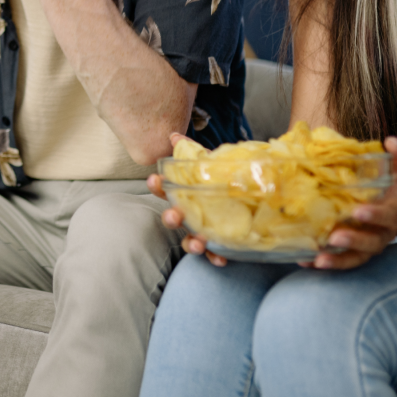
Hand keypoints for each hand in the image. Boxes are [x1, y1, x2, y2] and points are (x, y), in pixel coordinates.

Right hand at [147, 133, 228, 265]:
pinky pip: (212, 254)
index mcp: (183, 195)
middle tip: (174, 216)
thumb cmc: (216, 183)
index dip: (158, 185)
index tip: (154, 179)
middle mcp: (188, 215)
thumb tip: (174, 136)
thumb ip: (192, 152)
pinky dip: (215, 257)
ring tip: (197, 244)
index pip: (165, 189)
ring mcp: (199, 231)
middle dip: (171, 218)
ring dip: (191, 243)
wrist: (243, 201)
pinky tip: (221, 259)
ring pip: (189, 240)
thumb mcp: (207, 165)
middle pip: (173, 218)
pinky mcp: (216, 244)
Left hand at [304, 136, 396, 269]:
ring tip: (316, 259)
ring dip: (336, 261)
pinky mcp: (353, 254)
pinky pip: (340, 262)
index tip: (358, 211)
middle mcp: (383, 234)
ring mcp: (368, 247)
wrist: (394, 211)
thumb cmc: (389, 189)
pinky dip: (324, 263)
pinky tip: (304, 261)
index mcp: (394, 213)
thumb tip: (391, 140)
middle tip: (334, 237)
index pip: (388, 216)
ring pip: (355, 259)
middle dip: (353, 241)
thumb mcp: (396, 172)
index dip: (374, 215)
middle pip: (371, 243)